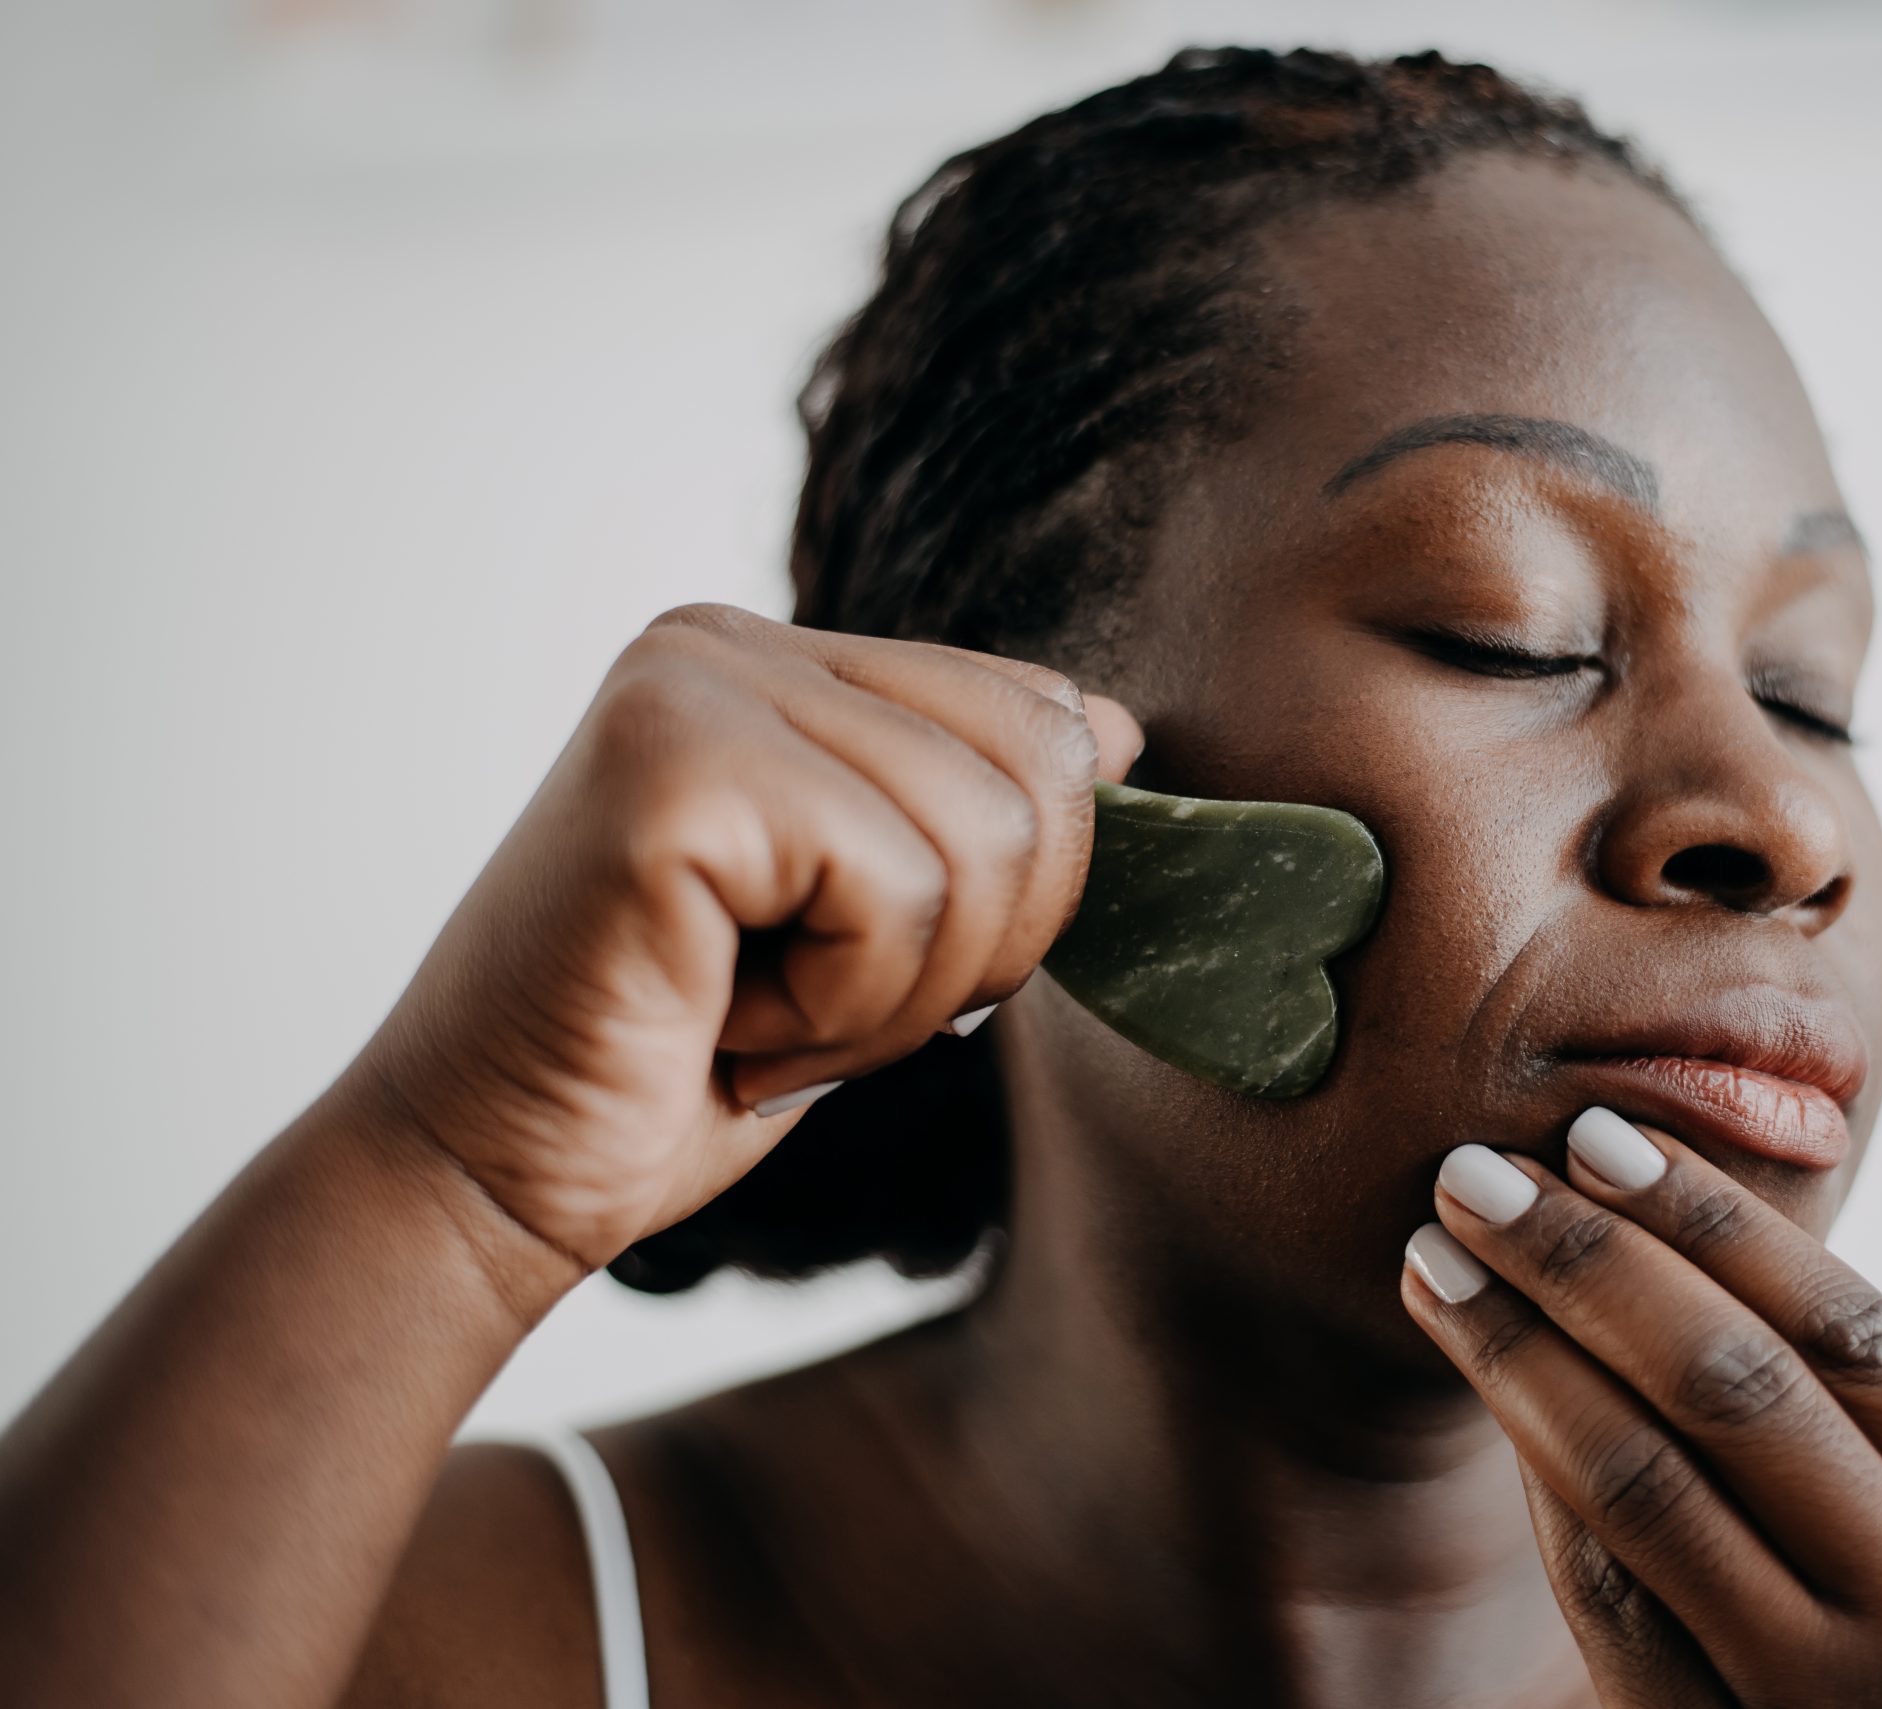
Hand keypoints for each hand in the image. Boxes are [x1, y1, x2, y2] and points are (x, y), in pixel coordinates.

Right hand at [339, 603, 1141, 1272]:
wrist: (486, 1177)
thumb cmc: (677, 1069)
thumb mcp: (870, 931)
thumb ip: (976, 819)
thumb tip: (1117, 731)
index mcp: (783, 663)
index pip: (1041, 715)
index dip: (1023, 887)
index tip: (872, 970)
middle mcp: (732, 642)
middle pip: (1041, 769)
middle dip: (977, 947)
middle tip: (819, 1011)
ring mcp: (694, 686)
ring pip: (986, 838)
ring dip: (897, 995)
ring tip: (760, 1016)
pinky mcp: (673, 765)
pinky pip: (895, 888)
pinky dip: (839, 1008)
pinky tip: (721, 1020)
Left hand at [1401, 1111, 1881, 1706]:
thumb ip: (1870, 1441)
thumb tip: (1667, 1224)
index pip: (1859, 1334)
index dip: (1716, 1221)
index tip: (1595, 1133)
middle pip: (1740, 1389)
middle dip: (1589, 1260)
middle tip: (1473, 1173)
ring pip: (1647, 1486)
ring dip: (1521, 1352)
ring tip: (1439, 1261)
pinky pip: (1606, 1597)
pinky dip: (1537, 1480)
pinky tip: (1486, 1390)